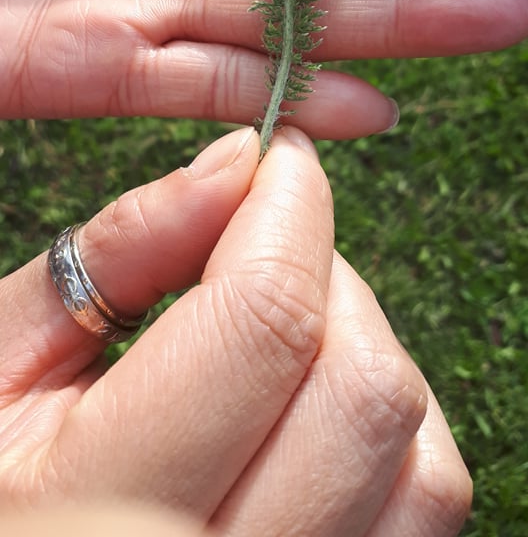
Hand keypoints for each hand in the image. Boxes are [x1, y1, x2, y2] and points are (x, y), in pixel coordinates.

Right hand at [0, 126, 470, 535]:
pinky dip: (392, 432)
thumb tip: (234, 165)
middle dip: (326, 277)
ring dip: (364, 354)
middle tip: (263, 253)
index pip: (265, 321)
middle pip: (363, 388)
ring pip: (419, 459)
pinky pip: (423, 509)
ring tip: (281, 336)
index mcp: (95, 508)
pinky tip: (311, 408)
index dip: (290, 209)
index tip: (280, 159)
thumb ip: (120, 251)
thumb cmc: (0, 476)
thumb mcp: (7, 355)